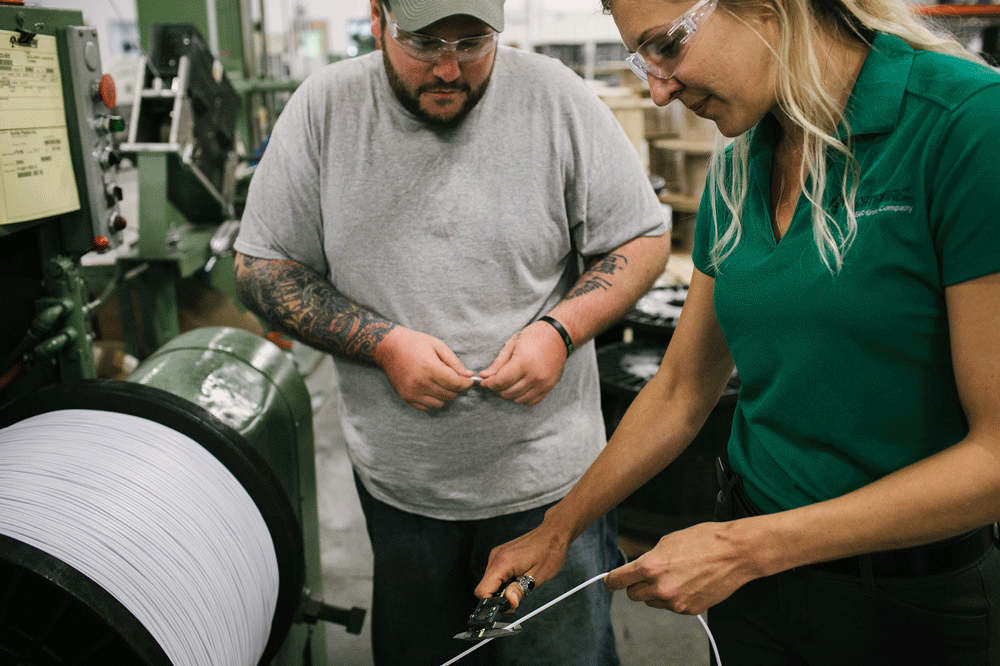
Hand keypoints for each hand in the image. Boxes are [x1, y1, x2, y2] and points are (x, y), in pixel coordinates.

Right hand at [375, 327, 474, 410]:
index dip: (466, 383)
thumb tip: (468, 375)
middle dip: (457, 388)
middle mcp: (420, 382)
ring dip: (445, 395)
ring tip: (442, 383)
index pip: (456, 384)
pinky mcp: (406, 397)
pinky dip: (434, 401)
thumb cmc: (414, 342)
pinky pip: (427, 407)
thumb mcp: (438, 345)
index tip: (469, 380)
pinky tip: (432, 389)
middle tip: (455, 379)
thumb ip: (454, 362)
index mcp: (429, 367)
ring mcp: (412, 392)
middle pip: (450, 395)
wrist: (388, 347)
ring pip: (440, 403)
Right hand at [474, 522, 571, 609]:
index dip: (492, 603)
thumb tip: (509, 603)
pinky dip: (503, 580)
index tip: (505, 606)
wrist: (553, 533)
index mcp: (503, 562)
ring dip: (501, 589)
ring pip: (489, 581)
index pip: (483, 590)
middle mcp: (496, 556)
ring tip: (519, 586)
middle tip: (516, 599)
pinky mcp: (500, 554)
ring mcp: (497, 554)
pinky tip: (517, 578)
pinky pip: (494, 573)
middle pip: (484, 586)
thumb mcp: (537, 576)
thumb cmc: (550, 551)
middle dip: (497, 597)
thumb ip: (520, 590)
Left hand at [478, 321, 567, 404]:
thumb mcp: (512, 344)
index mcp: (523, 363)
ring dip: (508, 394)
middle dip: (496, 389)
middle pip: (508, 393)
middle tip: (493, 381)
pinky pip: (531, 401)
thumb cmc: (533, 336)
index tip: (483, 382)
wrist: (558, 336)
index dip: (488, 384)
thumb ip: (498, 363)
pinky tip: (518, 387)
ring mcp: (543, 383)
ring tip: (506, 384)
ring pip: (518, 399)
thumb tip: (484, 376)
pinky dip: (521, 397)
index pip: (500, 382)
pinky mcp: (549, 387)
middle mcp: (534, 376)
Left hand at [604, 521, 757, 615]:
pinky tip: (688, 583)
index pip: (618, 580)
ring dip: (656, 592)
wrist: (734, 553)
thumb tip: (638, 567)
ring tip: (675, 575)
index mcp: (650, 566)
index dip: (611, 581)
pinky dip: (675, 597)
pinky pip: (671, 606)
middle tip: (647, 575)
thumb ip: (649, 557)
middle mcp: (660, 587)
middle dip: (636, 585)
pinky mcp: (689, 610)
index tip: (609, 581)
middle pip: (633, 595)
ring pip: (652, 602)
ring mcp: (675, 602)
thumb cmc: (703, 540)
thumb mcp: (667, 541)